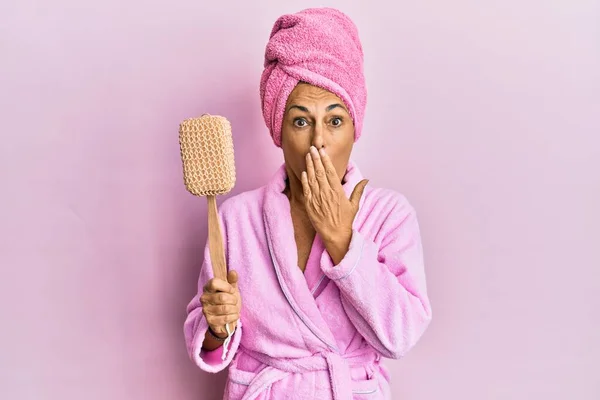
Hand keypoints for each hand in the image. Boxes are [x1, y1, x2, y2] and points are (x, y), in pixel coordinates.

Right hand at [200, 270, 240, 336]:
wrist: (226, 319)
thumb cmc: (228, 301)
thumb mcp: (231, 289)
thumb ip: (232, 280)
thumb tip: (233, 272)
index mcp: (208, 287)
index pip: (214, 283)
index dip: (227, 286)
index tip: (232, 290)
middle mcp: (204, 298)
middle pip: (222, 297)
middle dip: (233, 300)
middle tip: (234, 301)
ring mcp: (206, 310)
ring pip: (225, 308)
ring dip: (234, 309)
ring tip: (234, 309)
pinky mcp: (210, 321)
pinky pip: (225, 318)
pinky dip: (234, 316)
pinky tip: (234, 315)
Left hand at [301, 146, 367, 262]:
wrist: (335, 235)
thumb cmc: (345, 221)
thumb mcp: (354, 205)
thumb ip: (358, 190)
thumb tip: (366, 180)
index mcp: (338, 191)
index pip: (330, 172)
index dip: (325, 160)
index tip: (322, 151)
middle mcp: (327, 193)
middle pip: (320, 172)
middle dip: (316, 159)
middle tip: (312, 148)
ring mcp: (318, 199)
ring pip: (312, 179)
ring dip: (309, 166)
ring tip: (307, 155)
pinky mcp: (310, 205)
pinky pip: (306, 190)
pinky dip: (305, 180)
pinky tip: (304, 172)